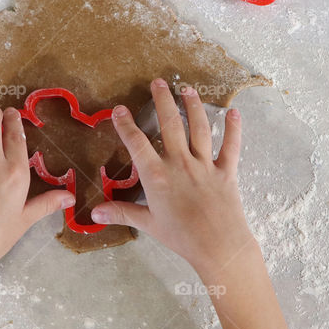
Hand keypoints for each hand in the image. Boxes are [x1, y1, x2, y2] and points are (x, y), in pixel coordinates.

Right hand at [90, 79, 255, 275]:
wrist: (218, 246)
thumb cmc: (182, 237)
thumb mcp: (149, 224)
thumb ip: (122, 213)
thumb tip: (95, 213)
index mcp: (157, 176)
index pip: (137, 144)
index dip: (126, 125)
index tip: (119, 109)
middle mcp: (180, 163)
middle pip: (170, 125)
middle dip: (162, 101)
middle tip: (158, 82)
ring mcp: (205, 165)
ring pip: (199, 128)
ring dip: (193, 106)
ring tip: (187, 89)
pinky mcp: (226, 171)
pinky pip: (231, 146)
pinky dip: (234, 128)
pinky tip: (234, 112)